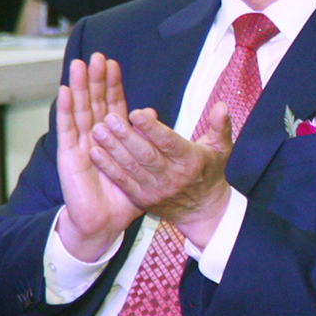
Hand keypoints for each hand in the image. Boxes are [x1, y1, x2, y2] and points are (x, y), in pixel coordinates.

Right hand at [54, 54, 143, 259]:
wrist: (104, 222)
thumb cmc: (123, 196)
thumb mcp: (143, 166)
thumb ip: (148, 140)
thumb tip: (152, 113)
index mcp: (113, 137)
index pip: (112, 104)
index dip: (112, 85)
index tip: (113, 64)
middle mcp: (95, 136)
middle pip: (94, 101)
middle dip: (95, 79)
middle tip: (97, 55)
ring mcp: (80, 144)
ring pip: (79, 109)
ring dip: (78, 86)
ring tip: (78, 64)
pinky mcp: (69, 155)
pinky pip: (67, 129)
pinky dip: (65, 110)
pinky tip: (64, 91)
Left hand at [89, 102, 235, 246]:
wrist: (202, 210)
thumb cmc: (209, 171)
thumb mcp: (221, 148)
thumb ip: (220, 125)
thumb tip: (222, 105)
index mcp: (190, 160)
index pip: (169, 143)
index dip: (152, 128)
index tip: (135, 112)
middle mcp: (172, 177)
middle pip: (146, 155)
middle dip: (126, 136)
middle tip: (109, 117)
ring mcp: (155, 190)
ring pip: (131, 167)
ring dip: (112, 149)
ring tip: (97, 130)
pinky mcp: (142, 199)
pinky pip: (123, 181)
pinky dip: (108, 167)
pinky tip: (94, 152)